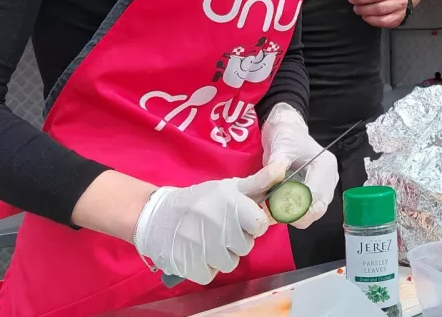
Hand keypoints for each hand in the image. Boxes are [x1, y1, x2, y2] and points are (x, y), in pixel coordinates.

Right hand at [132, 163, 282, 285]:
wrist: (157, 215)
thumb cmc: (200, 201)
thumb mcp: (229, 187)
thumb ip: (260, 181)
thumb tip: (284, 166)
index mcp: (231, 203)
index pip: (260, 224)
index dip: (252, 223)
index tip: (240, 219)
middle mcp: (219, 224)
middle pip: (246, 246)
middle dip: (236, 240)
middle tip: (219, 229)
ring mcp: (203, 246)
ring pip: (230, 263)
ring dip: (221, 255)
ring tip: (207, 240)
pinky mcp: (189, 264)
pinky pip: (210, 274)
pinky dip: (205, 267)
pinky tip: (196, 252)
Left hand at [261, 104, 338, 228]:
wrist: (288, 132)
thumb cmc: (286, 137)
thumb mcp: (279, 148)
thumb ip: (276, 164)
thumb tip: (274, 178)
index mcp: (324, 165)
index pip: (315, 195)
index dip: (298, 207)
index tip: (279, 212)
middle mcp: (330, 178)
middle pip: (319, 208)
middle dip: (298, 216)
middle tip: (276, 216)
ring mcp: (326, 186)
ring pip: (315, 212)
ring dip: (296, 216)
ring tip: (276, 212)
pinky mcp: (318, 191)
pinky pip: (310, 209)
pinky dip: (296, 213)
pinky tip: (281, 208)